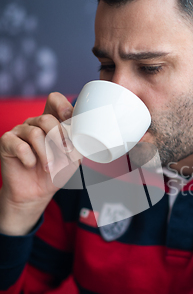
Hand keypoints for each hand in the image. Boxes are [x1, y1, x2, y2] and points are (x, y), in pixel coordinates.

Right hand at [0, 92, 80, 234]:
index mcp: (51, 122)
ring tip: (50, 168)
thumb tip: (83, 135)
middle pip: (47, 119)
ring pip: (35, 133)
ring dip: (47, 153)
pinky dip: (29, 158)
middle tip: (66, 153)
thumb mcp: (72, 159)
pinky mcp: (7, 142)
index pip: (54, 100)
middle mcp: (35, 123)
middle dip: (59, 137)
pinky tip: (31, 165)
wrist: (35, 193)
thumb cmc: (55, 172)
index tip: (70, 118)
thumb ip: (78, 144)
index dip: (63, 106)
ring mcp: (20, 131)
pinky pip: (20, 146)